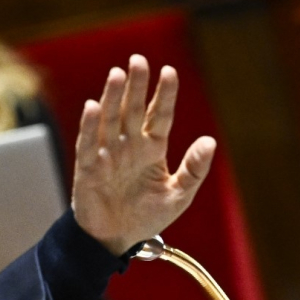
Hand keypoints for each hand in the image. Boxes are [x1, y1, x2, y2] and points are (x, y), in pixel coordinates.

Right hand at [71, 54, 216, 255]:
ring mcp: (108, 154)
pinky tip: (92, 106)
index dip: (164, 94)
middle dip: (136, 85)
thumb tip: (210, 141)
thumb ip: (194, 169)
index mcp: (152, 148)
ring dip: (112, 97)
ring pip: (110, 119)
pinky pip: (89, 143)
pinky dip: (89, 126)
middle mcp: (129, 145)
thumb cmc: (145, 216)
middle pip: (134, 109)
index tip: (169, 71)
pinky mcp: (89, 167)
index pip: (160, 115)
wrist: (115, 239)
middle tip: (138, 60)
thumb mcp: (178, 195)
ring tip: (117, 74)